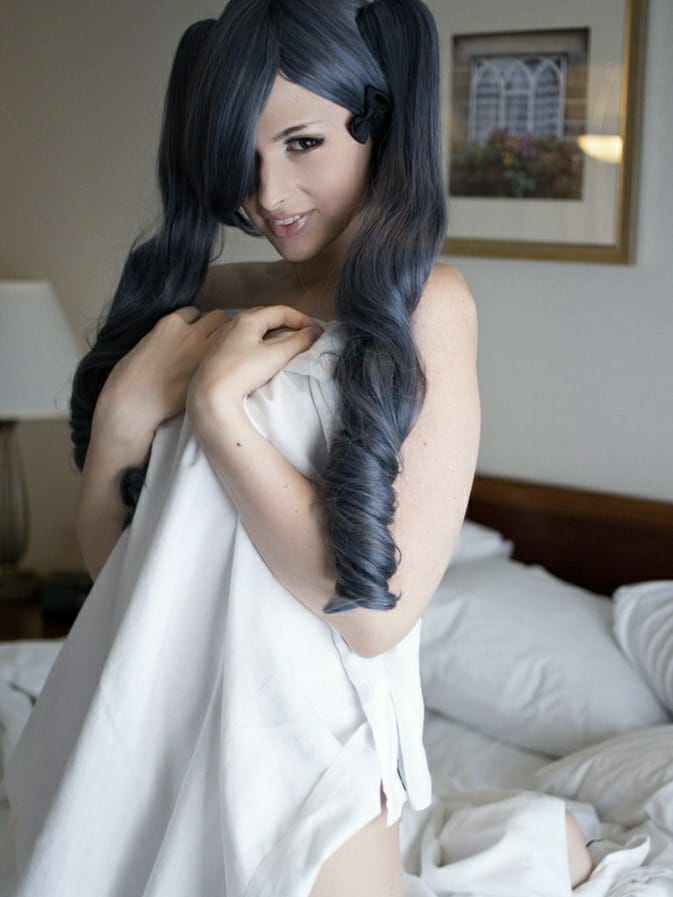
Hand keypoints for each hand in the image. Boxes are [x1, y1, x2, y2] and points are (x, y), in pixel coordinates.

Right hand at [98, 305, 229, 435]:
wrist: (131, 402)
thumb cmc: (131, 377)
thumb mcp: (149, 343)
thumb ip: (169, 336)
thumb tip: (183, 339)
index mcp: (170, 323)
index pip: (194, 312)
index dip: (197, 323)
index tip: (196, 335)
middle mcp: (189, 333)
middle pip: (218, 318)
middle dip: (218, 328)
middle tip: (214, 345)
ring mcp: (202, 353)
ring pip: (228, 337)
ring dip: (227, 343)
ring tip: (220, 357)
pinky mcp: (208, 373)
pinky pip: (225, 360)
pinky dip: (225, 362)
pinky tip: (217, 373)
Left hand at [185, 305, 323, 415]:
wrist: (209, 397)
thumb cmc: (242, 372)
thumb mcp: (276, 356)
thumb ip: (298, 342)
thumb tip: (314, 332)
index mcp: (248, 320)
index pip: (281, 311)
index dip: (303, 319)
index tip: (317, 332)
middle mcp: (232, 325)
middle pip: (265, 317)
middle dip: (287, 323)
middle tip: (303, 335)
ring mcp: (221, 339)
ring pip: (252, 329)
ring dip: (272, 333)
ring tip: (285, 345)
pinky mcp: (215, 355)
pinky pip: (241, 342)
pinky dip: (257, 343)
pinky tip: (260, 356)